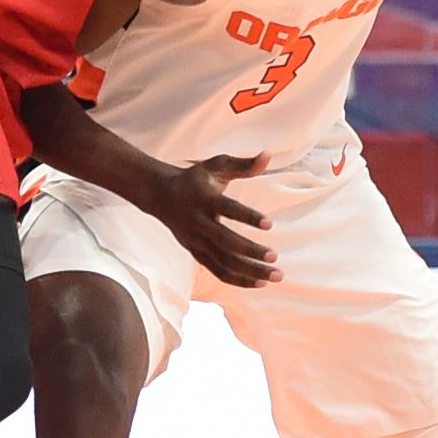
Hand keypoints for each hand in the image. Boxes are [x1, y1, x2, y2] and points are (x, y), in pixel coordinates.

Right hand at [141, 153, 280, 289]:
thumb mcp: (216, 166)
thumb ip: (243, 164)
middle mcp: (198, 222)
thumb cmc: (196, 179)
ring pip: (223, 262)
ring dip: (249, 272)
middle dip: (250, 252)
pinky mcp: (196, 253)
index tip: (270, 224)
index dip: (248, 217)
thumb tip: (269, 155)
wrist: (161, 195)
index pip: (227, 209)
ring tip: (276, 276)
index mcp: (204, 198)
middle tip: (275, 258)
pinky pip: (218, 271)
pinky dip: (238, 280)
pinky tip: (260, 283)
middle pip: (225, 242)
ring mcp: (196, 241)